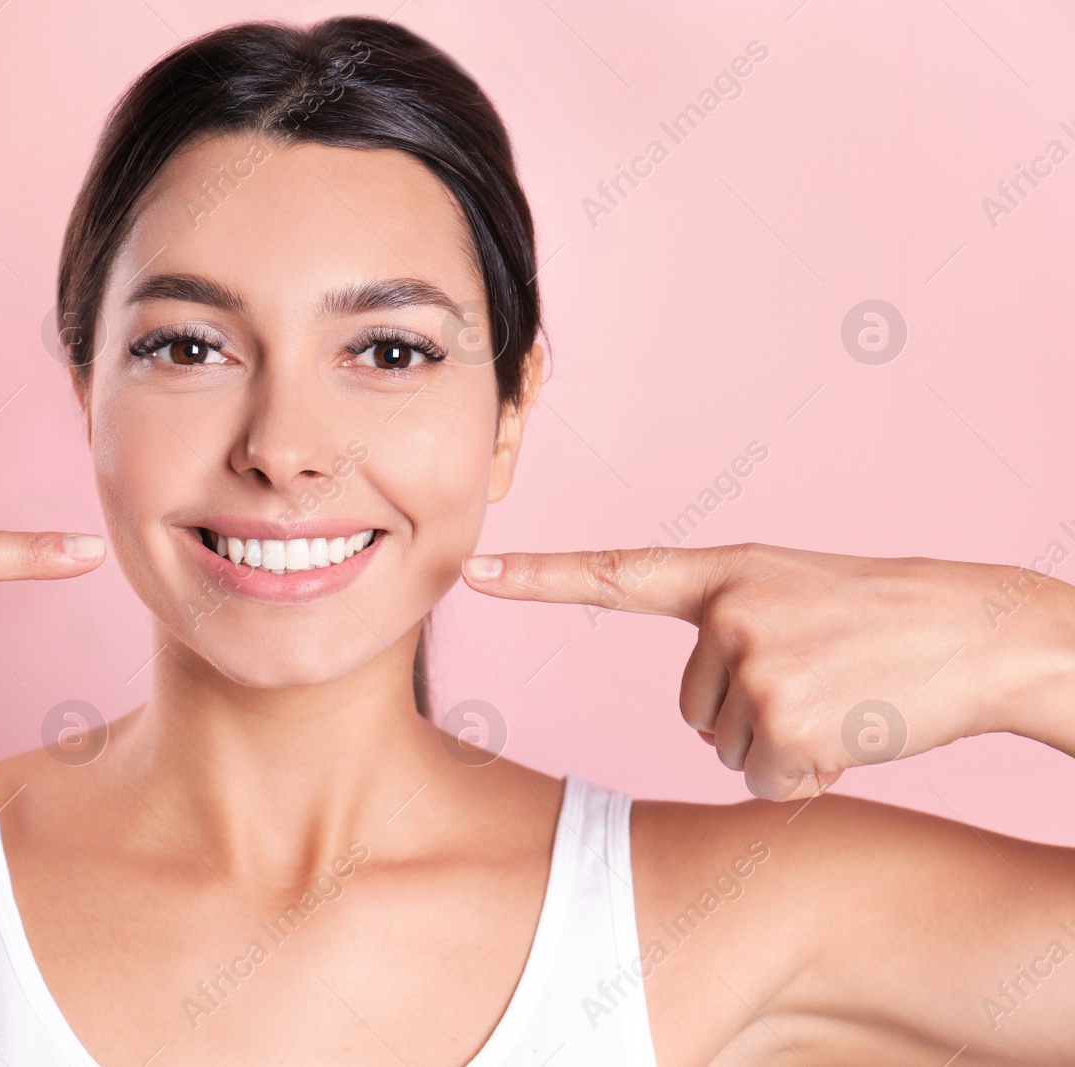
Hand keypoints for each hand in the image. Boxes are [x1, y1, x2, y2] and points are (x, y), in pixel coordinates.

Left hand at [461, 542, 1074, 800]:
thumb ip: (728, 625)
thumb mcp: (793, 595)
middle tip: (820, 679)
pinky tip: (852, 731)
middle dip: (753, 715)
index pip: (613, 574)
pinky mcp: (782, 717)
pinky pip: (766, 782)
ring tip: (841, 698)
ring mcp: (752, 662)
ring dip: (784, 745)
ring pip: (727, 750)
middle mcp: (726, 612)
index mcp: (724, 573)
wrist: (979, 634)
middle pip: (691, 710)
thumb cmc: (883, 621)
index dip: (537, 578)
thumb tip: (701, 713)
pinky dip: (809, 776)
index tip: (473, 571)